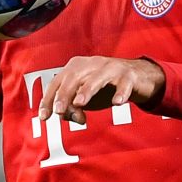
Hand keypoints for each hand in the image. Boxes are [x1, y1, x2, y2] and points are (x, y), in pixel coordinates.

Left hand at [38, 56, 164, 125]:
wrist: (137, 77)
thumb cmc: (106, 87)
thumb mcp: (86, 99)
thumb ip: (72, 108)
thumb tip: (65, 116)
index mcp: (77, 68)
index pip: (58, 82)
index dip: (49, 99)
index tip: (43, 116)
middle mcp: (92, 64)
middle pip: (73, 77)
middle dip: (64, 94)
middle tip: (58, 110)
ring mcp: (111, 68)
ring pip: (96, 77)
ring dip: (87, 90)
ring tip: (79, 103)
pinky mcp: (128, 76)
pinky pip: (123, 84)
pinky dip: (120, 93)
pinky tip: (117, 103)